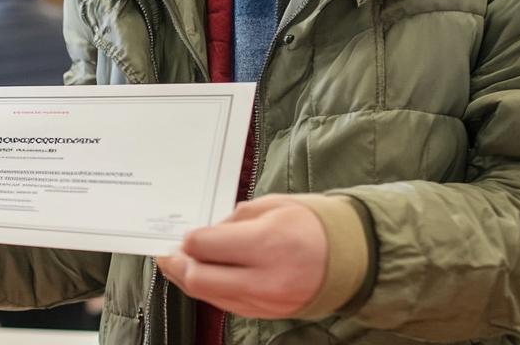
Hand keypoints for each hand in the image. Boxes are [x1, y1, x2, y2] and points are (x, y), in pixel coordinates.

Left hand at [156, 195, 327, 318]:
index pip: (205, 246)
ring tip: (180, 264)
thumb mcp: (274, 205)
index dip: (187, 239)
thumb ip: (235, 219)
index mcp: (267, 243)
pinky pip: (226, 304)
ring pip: (209, 296)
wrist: (352, 258)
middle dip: (176, 264)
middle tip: (167, 253)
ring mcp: (266, 302)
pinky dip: (211, 289)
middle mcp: (265, 278)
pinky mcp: (267, 314)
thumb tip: (205, 232)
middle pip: (200, 279)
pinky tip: (204, 275)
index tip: (182, 232)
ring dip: (189, 279)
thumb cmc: (313, 224)